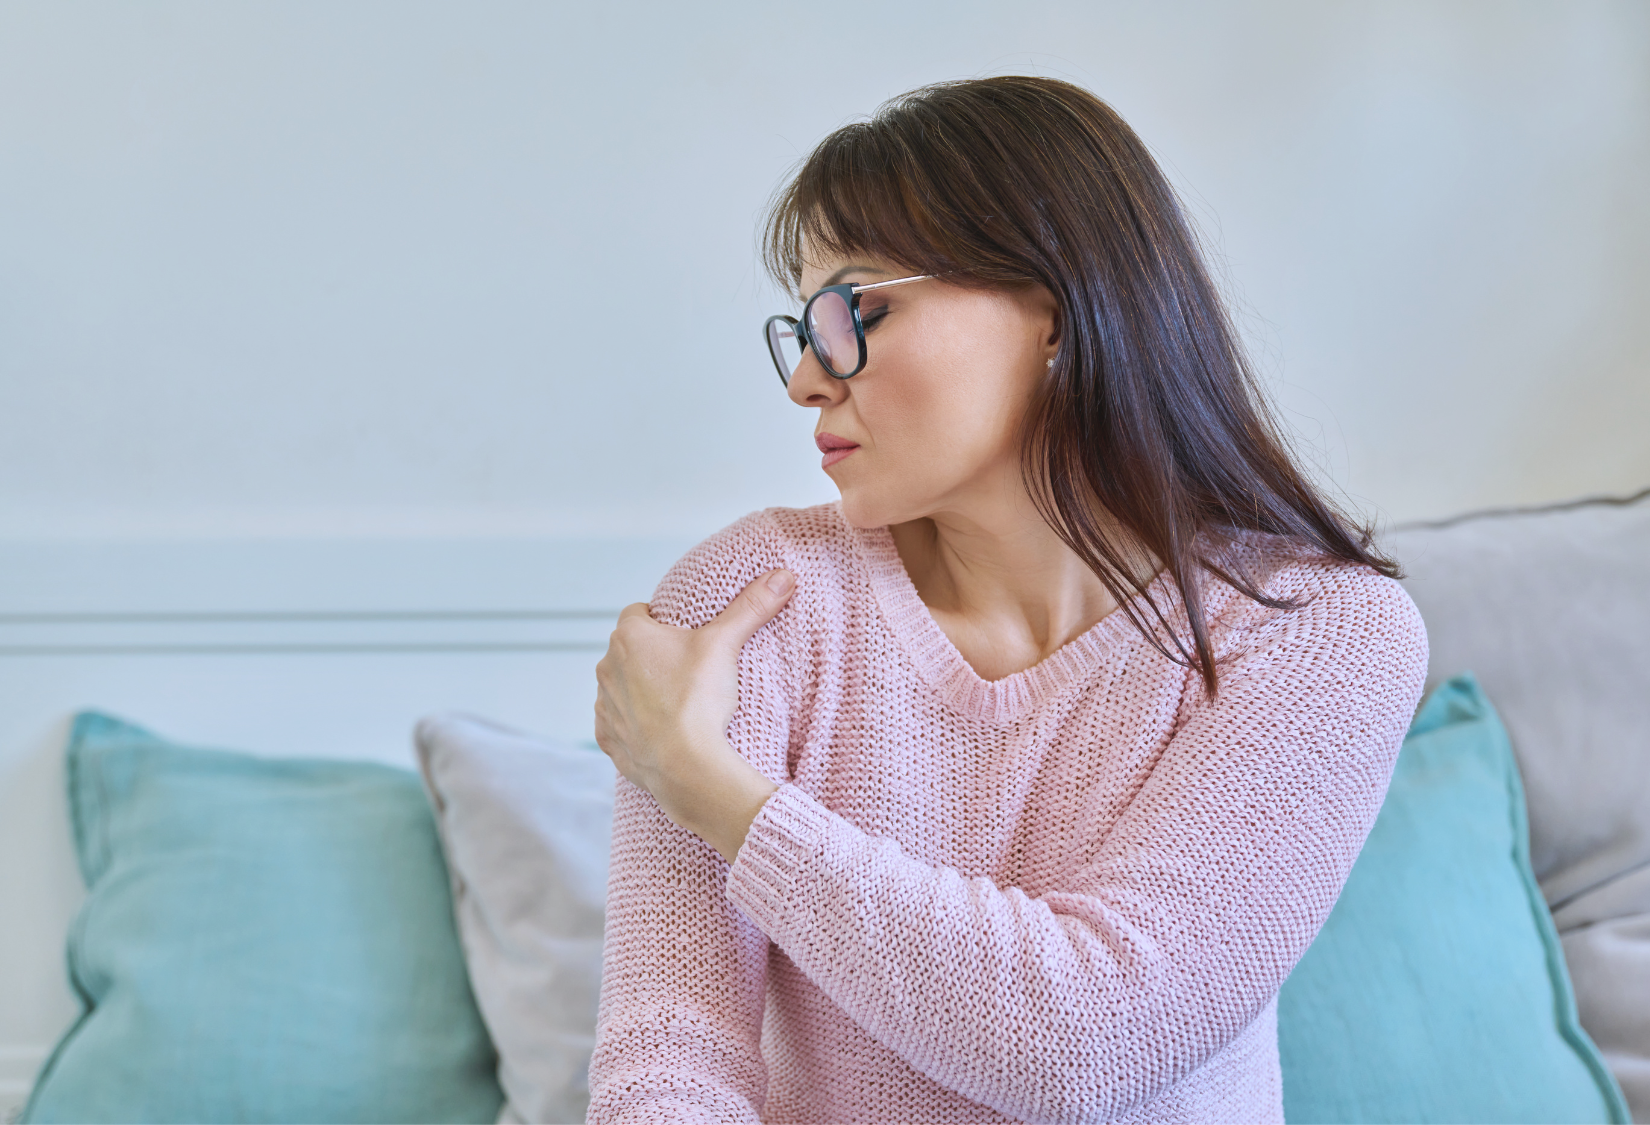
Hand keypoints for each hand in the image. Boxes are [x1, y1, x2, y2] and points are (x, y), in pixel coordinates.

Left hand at [594, 568, 794, 861]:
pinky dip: (635, 725)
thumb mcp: (726, 644)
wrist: (685, 765)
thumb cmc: (699, 700)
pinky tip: (661, 731)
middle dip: (653, 656)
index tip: (687, 636)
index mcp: (629, 636)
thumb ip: (751, 607)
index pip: (641, 612)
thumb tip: (783, 576)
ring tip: (678, 702)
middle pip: (631, 650)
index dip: (663, 621)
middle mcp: (606, 666)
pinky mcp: (607, 738)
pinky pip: (618, 724)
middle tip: (689, 669)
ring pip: (622, 686)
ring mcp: (604, 704)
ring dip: (641, 690)